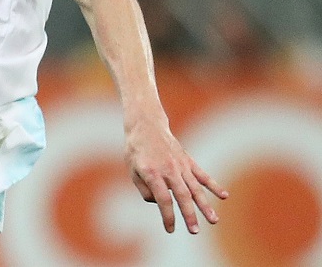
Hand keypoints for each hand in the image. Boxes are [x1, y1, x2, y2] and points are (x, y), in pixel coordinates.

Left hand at [126, 117, 228, 233]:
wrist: (146, 125)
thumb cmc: (136, 150)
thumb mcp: (132, 170)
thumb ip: (144, 189)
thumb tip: (160, 203)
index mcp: (152, 173)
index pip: (163, 199)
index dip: (168, 216)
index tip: (170, 229)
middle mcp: (169, 169)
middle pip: (182, 196)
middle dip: (189, 215)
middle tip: (195, 231)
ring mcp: (181, 165)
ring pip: (195, 188)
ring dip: (205, 205)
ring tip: (214, 220)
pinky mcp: (188, 160)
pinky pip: (202, 174)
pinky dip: (213, 185)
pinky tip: (224, 196)